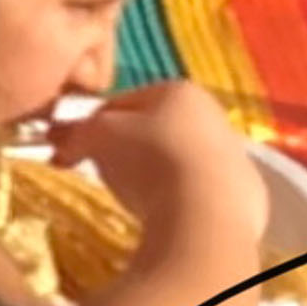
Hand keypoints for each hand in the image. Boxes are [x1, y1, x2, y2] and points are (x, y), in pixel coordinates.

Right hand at [48, 82, 268, 244]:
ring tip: (137, 199)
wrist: (205, 216)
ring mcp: (236, 156)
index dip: (96, 122)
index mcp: (178, 90)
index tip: (79, 145)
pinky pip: (206, 193)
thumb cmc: (148, 160)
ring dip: (160, 175)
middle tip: (105, 172)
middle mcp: (214, 114)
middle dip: (131, 147)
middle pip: (159, 128)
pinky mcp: (249, 195)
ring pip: (184, 160)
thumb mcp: (97, 136)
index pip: (125, 100)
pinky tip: (168, 217)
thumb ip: (77, 131)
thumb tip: (58, 140)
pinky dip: (185, 201)